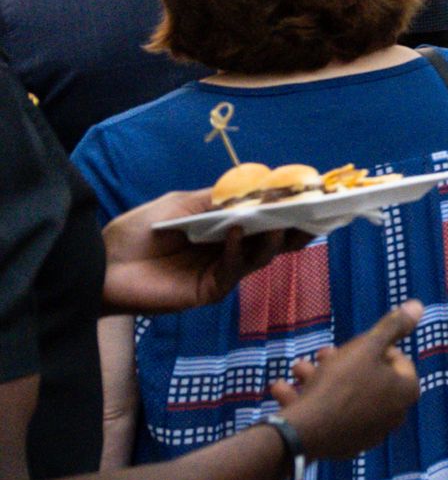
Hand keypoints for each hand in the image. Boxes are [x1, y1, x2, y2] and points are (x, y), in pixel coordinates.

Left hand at [99, 192, 300, 314]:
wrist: (101, 266)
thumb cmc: (134, 233)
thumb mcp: (178, 204)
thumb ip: (214, 199)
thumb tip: (254, 189)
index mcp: (220, 231)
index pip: (260, 221)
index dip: (284, 211)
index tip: (308, 198)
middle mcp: (225, 252)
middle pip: (269, 242)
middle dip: (293, 230)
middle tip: (314, 217)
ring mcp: (219, 272)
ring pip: (259, 258)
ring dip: (273, 241)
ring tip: (281, 222)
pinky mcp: (209, 290)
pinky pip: (233, 270)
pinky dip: (237, 250)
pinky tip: (236, 233)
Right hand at [281, 303, 423, 460]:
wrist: (307, 432)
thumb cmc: (341, 384)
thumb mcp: (366, 347)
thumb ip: (392, 326)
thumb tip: (418, 305)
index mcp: (406, 391)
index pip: (396, 359)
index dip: (372, 348)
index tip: (350, 346)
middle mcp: (394, 414)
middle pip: (367, 378)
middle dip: (339, 363)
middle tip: (320, 354)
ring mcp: (370, 432)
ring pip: (344, 396)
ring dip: (318, 378)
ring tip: (296, 368)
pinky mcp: (345, 445)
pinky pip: (330, 416)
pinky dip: (309, 401)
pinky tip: (282, 390)